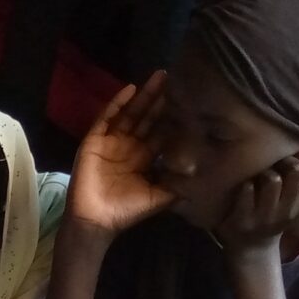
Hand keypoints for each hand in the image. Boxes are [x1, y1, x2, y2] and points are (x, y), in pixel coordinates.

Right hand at [67, 76, 175, 235]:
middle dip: (160, 99)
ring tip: (159, 77)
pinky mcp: (94, 141)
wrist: (96, 221)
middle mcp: (129, 145)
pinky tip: (130, 89)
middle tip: (175, 78)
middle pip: (147, 117)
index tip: (189, 99)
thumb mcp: (159, 198)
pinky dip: (117, 103)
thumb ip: (178, 185)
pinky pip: (106, 118)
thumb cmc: (126, 212)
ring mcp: (111, 141)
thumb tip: (203, 175)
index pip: (162, 131)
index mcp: (144, 157)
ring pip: (130, 113)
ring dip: (144, 95)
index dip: (173, 116)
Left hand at [217, 148, 298, 250]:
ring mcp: (266, 216)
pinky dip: (246, 183)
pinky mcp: (244, 219)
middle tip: (276, 163)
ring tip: (261, 174)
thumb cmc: (277, 213)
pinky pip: (247, 189)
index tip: (297, 155)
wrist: (252, 247)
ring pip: (273, 179)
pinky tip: (245, 185)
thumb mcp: (298, 199)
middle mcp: (289, 210)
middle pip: (297, 170)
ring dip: (265, 170)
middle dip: (285, 159)